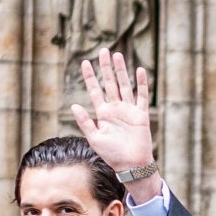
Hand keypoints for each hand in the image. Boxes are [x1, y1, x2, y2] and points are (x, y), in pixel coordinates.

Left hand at [70, 49, 156, 180]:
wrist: (131, 165)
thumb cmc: (111, 154)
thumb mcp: (94, 138)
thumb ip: (84, 122)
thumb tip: (73, 105)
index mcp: (103, 113)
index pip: (95, 90)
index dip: (90, 77)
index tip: (85, 62)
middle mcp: (115, 108)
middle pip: (110, 83)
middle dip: (106, 67)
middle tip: (103, 51)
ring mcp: (128, 110)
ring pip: (124, 85)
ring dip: (121, 70)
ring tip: (117, 55)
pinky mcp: (141, 114)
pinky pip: (142, 96)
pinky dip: (141, 84)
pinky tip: (140, 70)